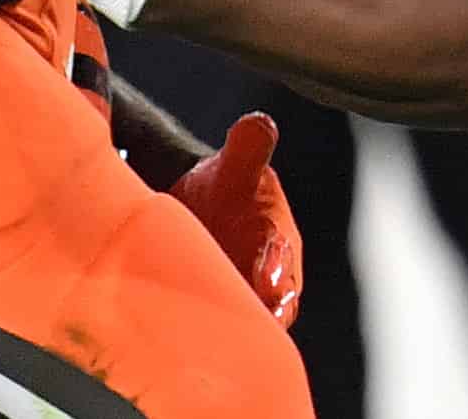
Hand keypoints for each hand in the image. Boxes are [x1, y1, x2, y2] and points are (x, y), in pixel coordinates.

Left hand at [167, 112, 302, 328]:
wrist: (202, 209)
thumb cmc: (226, 186)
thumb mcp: (235, 165)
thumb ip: (248, 147)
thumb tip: (260, 122)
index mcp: (277, 237)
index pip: (281, 253)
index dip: (275, 266)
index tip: (267, 278)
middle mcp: (270, 275)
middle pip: (273, 300)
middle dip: (263, 312)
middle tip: (252, 319)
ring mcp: (247, 297)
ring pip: (249, 320)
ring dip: (237, 328)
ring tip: (219, 342)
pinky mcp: (224, 311)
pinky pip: (221, 330)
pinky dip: (210, 338)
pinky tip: (186, 344)